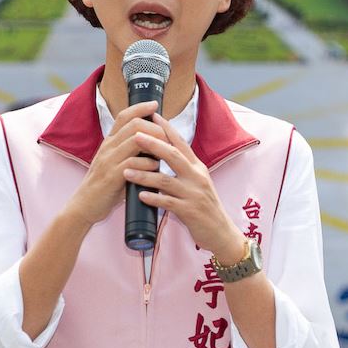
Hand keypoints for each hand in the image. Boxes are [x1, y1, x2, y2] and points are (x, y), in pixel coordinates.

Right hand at [66, 101, 167, 226]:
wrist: (84, 205)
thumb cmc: (105, 185)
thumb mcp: (114, 162)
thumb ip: (128, 151)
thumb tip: (152, 142)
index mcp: (109, 142)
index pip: (124, 116)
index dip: (140, 107)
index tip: (154, 105)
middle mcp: (108, 148)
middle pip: (134, 124)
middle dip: (155, 128)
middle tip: (167, 138)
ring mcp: (109, 161)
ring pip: (136, 140)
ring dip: (155, 144)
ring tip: (165, 151)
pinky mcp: (112, 176)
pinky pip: (134, 163)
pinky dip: (148, 164)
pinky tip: (155, 168)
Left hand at [122, 113, 246, 261]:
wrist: (221, 232)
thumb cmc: (204, 206)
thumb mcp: (197, 182)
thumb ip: (183, 168)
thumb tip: (164, 151)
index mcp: (197, 167)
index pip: (180, 142)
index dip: (167, 128)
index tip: (152, 116)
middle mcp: (196, 176)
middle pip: (173, 155)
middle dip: (152, 144)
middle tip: (135, 136)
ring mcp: (193, 193)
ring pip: (165, 180)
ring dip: (144, 175)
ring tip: (126, 171)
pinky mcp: (190, 211)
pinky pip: (168, 202)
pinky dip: (153, 198)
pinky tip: (140, 195)